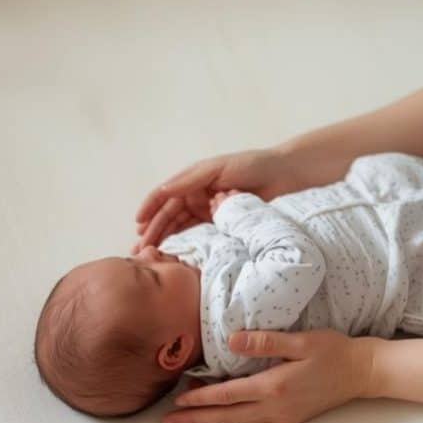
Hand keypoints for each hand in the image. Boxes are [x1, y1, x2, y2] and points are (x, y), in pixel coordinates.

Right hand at [133, 149, 306, 251]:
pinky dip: (188, 245)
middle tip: (140, 250)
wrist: (284, 175)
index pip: (164, 195)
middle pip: (169, 216)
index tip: (138, 224)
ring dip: (167, 241)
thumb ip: (190, 180)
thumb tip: (163, 190)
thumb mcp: (218, 168)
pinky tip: (177, 257)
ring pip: (182, 228)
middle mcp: (197, 196)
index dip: (149, 209)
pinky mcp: (223, 224)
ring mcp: (209, 211)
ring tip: (153, 257)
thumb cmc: (252, 165)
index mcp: (193, 180)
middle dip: (154, 231)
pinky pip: (202, 235)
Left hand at [161, 329, 378, 422]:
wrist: (362, 371)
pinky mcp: (289, 417)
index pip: (228, 394)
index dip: (201, 398)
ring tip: (188, 418)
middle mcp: (276, 407)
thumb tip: (231, 340)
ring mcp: (283, 416)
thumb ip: (265, 341)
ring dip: (212, 421)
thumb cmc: (334, 350)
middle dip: (196, 420)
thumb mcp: (301, 339)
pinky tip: (223, 415)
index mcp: (276, 386)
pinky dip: (232, 420)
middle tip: (169, 422)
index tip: (177, 401)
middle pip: (228, 417)